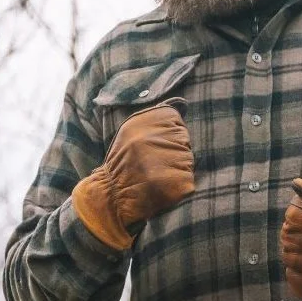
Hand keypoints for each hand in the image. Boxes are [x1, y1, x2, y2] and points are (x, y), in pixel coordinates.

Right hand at [72, 104, 195, 250]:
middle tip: (154, 166)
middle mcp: (155, 138)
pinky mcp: (179, 182)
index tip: (155, 148)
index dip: (170, 137)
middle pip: (184, 141)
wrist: (112, 196)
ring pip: (188, 161)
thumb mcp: (132, 132)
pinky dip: (180, 186)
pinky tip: (162, 189)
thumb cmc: (125, 164)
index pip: (176, 122)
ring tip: (156, 176)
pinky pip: (189, 180)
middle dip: (175, 154)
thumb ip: (155, 120)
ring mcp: (167, 160)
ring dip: (178, 170)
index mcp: (144, 122)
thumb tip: (183, 104)